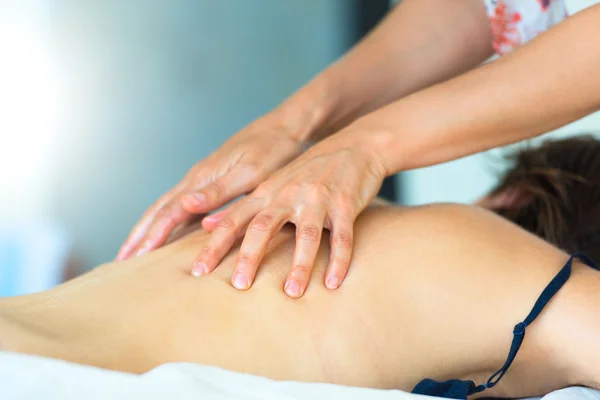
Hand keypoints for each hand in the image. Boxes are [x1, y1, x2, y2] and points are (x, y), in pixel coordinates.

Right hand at [116, 115, 303, 259]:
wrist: (285, 126)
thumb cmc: (272, 151)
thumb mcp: (249, 173)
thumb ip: (218, 192)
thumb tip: (184, 206)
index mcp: (202, 179)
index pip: (168, 213)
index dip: (151, 238)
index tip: (134, 260)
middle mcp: (196, 179)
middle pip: (157, 211)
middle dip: (138, 236)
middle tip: (119, 261)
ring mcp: (201, 179)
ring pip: (165, 207)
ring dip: (148, 229)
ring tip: (134, 250)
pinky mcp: (211, 180)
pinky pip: (180, 204)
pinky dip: (166, 221)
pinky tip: (168, 231)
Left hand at [192, 131, 386, 297]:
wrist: (354, 146)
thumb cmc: (309, 173)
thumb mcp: (271, 185)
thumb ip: (241, 207)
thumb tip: (207, 226)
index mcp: (267, 193)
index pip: (234, 220)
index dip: (215, 245)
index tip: (198, 272)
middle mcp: (288, 194)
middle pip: (263, 226)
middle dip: (249, 256)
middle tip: (239, 286)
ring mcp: (317, 199)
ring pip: (305, 234)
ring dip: (299, 265)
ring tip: (292, 293)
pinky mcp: (345, 205)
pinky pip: (341, 236)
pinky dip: (338, 260)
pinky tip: (333, 283)